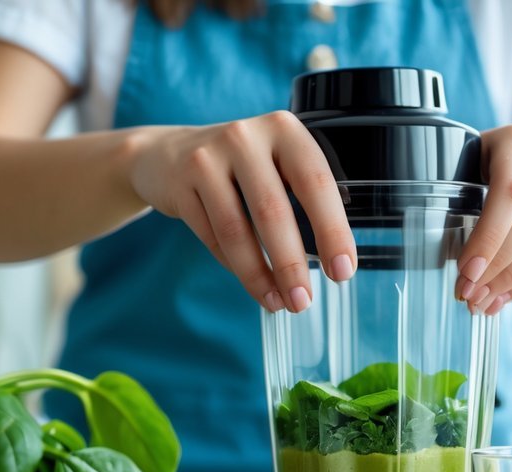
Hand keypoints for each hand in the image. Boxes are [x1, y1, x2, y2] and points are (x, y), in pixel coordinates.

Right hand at [129, 112, 355, 312]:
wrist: (169, 154)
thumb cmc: (241, 166)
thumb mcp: (277, 162)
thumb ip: (305, 194)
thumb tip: (336, 257)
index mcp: (283, 129)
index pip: (315, 183)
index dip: (332, 231)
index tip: (342, 271)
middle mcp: (245, 137)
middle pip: (273, 211)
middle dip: (291, 264)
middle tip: (303, 301)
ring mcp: (207, 158)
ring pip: (237, 230)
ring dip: (259, 275)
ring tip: (276, 302)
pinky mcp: (181, 184)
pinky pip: (212, 237)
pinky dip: (235, 267)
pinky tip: (253, 284)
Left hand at [455, 124, 511, 314]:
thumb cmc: (487, 171)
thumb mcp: (467, 166)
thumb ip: (454, 197)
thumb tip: (445, 259)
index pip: (510, 192)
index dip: (489, 236)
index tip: (466, 270)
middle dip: (496, 267)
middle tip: (469, 292)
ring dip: (511, 282)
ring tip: (482, 300)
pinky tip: (503, 297)